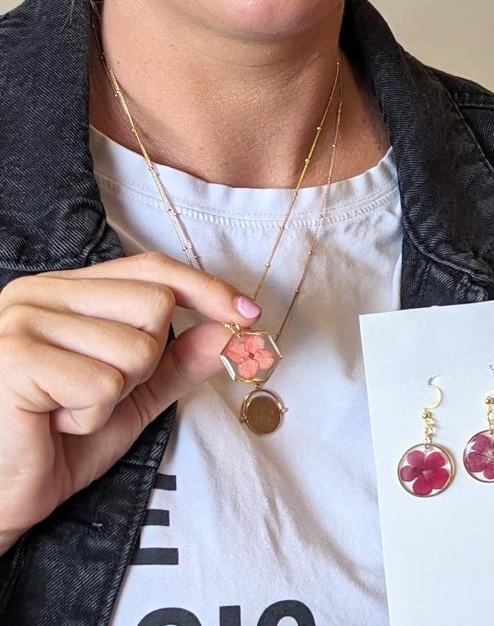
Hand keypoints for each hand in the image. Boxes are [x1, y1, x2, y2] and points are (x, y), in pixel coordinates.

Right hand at [0, 251, 258, 549]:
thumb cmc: (57, 444)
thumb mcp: (133, 395)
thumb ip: (183, 359)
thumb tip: (236, 330)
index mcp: (63, 289)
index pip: (153, 270)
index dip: (206, 289)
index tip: (250, 314)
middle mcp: (37, 293)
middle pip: (154, 304)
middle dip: (146, 362)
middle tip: (94, 393)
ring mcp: (21, 322)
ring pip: (136, 347)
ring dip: (114, 395)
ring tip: (66, 411)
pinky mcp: (15, 359)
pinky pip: (102, 383)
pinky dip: (89, 416)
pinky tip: (50, 425)